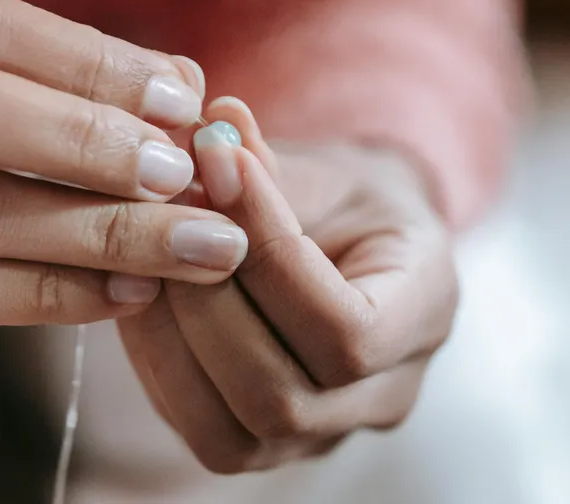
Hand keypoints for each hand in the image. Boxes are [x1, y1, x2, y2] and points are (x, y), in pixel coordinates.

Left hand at [118, 99, 457, 472]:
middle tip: (164, 220)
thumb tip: (212, 123)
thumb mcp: (323, 170)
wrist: (348, 248)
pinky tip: (142, 297)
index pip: (348, 331)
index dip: (270, 258)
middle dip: (206, 306)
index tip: (220, 169)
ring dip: (170, 341)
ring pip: (232, 434)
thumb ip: (269, 161)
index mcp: (426, 314)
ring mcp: (323, 437)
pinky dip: (157, 364)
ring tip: (144, 260)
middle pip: (281, 399)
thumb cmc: (342, 202)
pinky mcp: (265, 446)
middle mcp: (384, 397)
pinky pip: (199, 429)